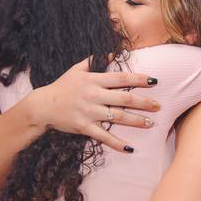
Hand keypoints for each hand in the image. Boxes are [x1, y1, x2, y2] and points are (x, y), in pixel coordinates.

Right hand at [31, 56, 160, 152]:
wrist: (42, 106)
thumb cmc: (61, 87)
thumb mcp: (76, 70)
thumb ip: (94, 60)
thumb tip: (113, 52)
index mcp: (93, 80)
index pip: (121, 78)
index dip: (138, 79)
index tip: (154, 81)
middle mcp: (93, 95)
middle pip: (124, 99)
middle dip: (144, 102)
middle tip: (159, 106)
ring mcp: (89, 112)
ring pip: (118, 117)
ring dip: (136, 121)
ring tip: (150, 123)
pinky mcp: (84, 127)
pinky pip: (104, 136)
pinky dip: (117, 143)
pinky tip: (130, 148)